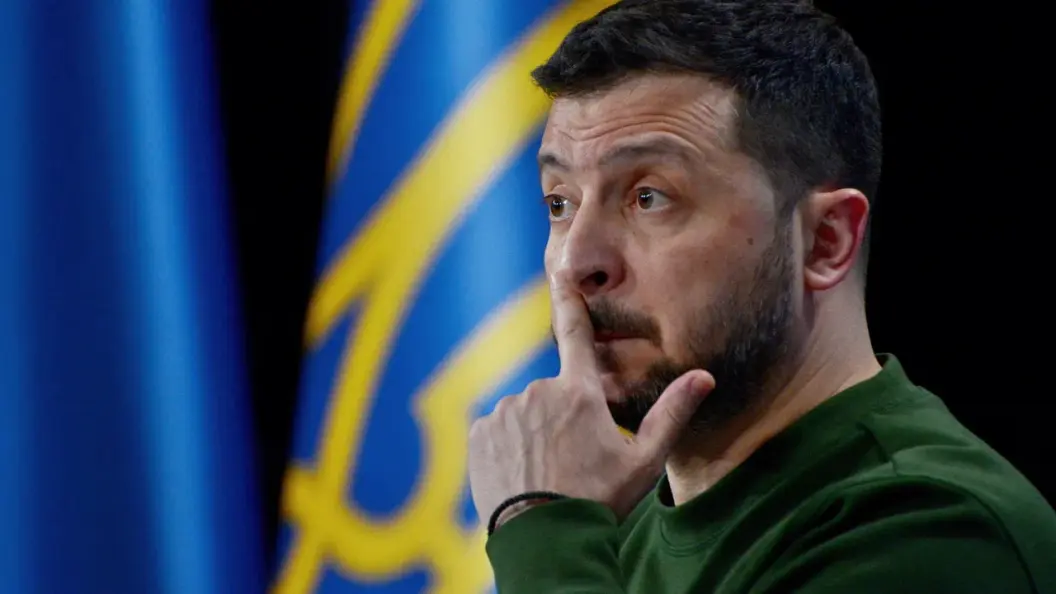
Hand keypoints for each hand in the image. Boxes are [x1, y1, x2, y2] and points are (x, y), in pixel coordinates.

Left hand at [468, 273, 714, 529]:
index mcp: (579, 393)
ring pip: (523, 414)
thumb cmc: (598, 501)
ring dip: (533, 435)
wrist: (544, 541)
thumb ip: (672, 413)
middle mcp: (539, 391)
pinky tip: (520, 476)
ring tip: (545, 474)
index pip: (576, 335)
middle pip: (552, 394)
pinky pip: (497, 431)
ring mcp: (506, 411)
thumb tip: (705, 376)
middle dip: (561, 418)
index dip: (569, 301)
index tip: (561, 272)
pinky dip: (507, 448)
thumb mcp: (644, 462)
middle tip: (572, 461)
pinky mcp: (480, 432)